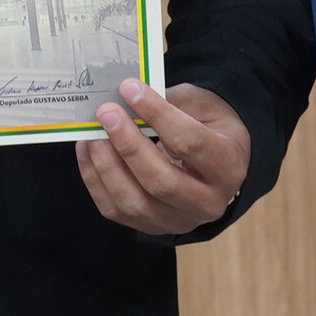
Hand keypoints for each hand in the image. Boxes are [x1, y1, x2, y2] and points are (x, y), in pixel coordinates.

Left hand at [77, 80, 250, 234]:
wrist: (216, 162)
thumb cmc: (209, 128)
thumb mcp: (203, 106)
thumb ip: (171, 101)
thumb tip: (128, 96)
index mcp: (228, 166)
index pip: (190, 143)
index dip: (157, 115)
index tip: (130, 89)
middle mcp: (208, 202)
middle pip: (161, 180)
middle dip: (128, 145)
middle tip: (106, 113)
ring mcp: (179, 220)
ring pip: (136, 202)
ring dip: (107, 166)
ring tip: (92, 134)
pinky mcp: (152, 227)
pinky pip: (116, 210)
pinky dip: (95, 180)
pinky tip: (87, 151)